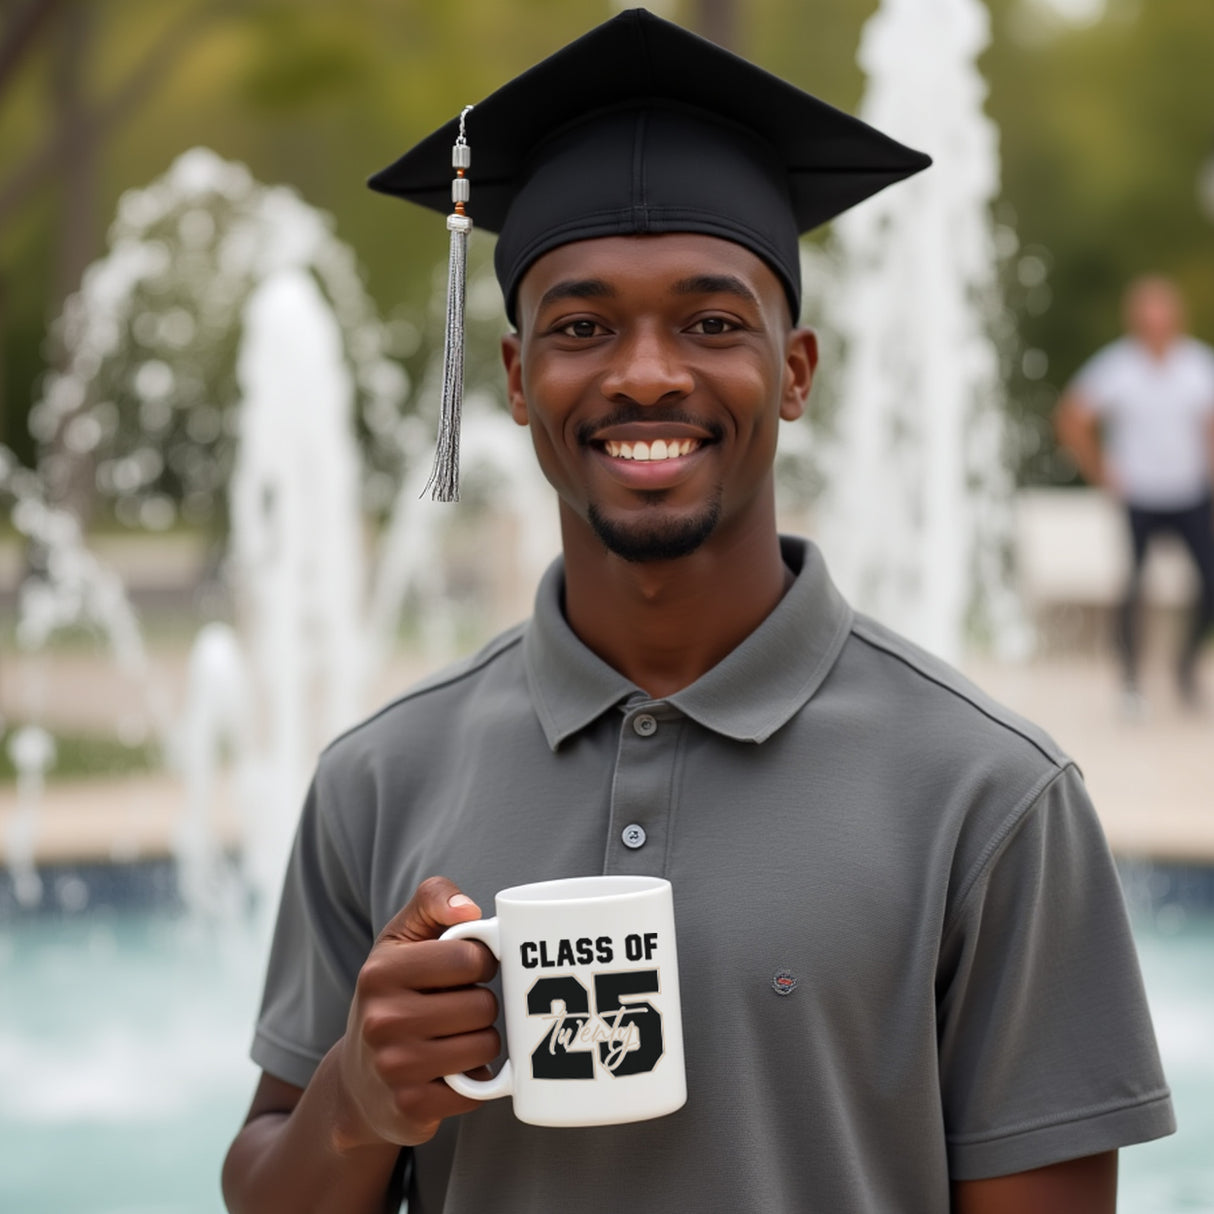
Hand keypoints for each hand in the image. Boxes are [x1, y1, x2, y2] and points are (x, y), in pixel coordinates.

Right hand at [335, 876, 499, 1148]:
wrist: (358, 1080)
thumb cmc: (393, 994)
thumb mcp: (401, 938)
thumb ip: (432, 899)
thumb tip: (469, 910)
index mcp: (381, 972)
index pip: (470, 957)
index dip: (482, 961)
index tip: (470, 969)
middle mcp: (382, 1020)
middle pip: (483, 1005)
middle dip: (482, 1004)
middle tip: (460, 1008)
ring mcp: (394, 1068)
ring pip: (485, 1045)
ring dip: (482, 1041)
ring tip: (457, 1037)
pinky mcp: (412, 1107)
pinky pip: (477, 1087)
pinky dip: (475, 1079)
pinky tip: (452, 1071)